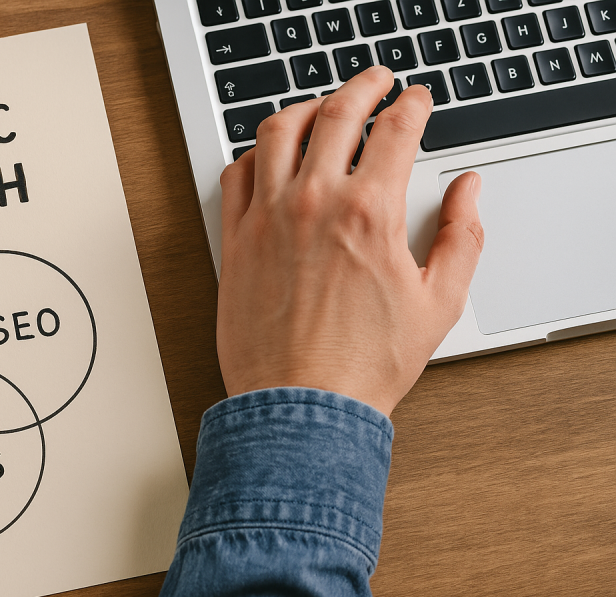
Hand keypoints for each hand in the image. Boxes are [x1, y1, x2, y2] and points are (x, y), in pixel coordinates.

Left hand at [216, 66, 483, 416]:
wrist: (301, 406)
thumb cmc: (361, 366)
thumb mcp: (438, 303)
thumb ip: (461, 237)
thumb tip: (469, 193)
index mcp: (369, 213)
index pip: (396, 130)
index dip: (413, 105)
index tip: (416, 101)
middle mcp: (313, 204)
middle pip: (337, 112)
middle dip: (363, 85)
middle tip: (375, 81)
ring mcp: (267, 219)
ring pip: (277, 132)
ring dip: (304, 107)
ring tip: (320, 107)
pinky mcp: (235, 241)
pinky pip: (235, 175)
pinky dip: (253, 154)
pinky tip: (266, 157)